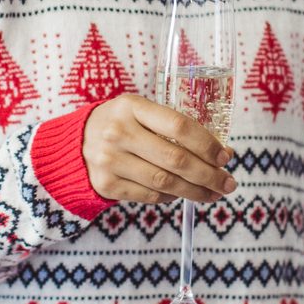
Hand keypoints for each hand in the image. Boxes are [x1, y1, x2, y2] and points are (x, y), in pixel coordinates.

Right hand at [81, 94, 237, 205]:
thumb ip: (174, 127)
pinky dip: (171, 197)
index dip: (207, 144)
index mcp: (131, 106)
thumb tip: (221, 153)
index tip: (225, 156)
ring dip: (196, 191)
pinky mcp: (107, 184)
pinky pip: (150, 196)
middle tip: (228, 183)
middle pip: (175, 159)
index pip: (179, 126)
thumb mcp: (139, 112)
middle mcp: (118, 132)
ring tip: (214, 194)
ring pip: (165, 182)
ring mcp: (110, 160)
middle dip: (209, 175)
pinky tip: (183, 194)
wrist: (74, 144)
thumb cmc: (120, 125)